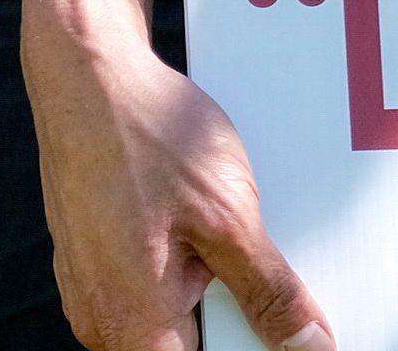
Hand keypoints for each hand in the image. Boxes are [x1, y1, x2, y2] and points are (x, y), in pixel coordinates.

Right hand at [25, 5, 334, 350]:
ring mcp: (92, 289)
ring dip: (215, 287)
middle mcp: (101, 319)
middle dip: (239, 320)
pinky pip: (152, 283)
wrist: (88, 75)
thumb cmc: (150, 138)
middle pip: (190, 345)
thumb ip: (268, 293)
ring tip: (234, 232)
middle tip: (273, 269)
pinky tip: (208, 220)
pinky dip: (190, 262)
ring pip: (172, 314)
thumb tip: (308, 347)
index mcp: (133, 326)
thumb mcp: (230, 217)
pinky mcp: (95, 259)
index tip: (294, 335)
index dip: (257, 349)